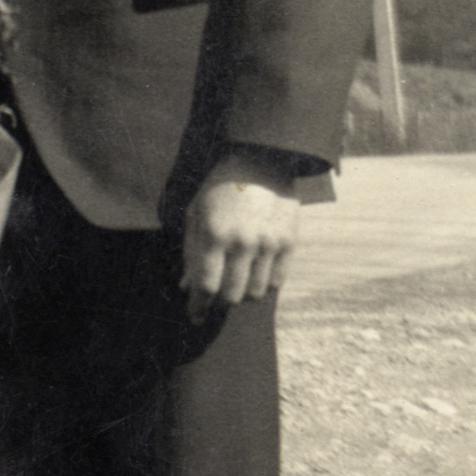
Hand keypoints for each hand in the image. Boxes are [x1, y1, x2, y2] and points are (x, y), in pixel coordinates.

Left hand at [181, 153, 301, 319]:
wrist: (262, 159)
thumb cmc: (220, 187)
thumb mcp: (196, 213)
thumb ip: (191, 252)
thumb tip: (186, 287)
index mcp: (215, 234)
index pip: (206, 286)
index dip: (198, 306)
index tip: (195, 316)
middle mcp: (243, 242)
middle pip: (231, 295)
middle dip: (220, 301)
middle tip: (217, 296)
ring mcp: (269, 243)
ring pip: (256, 293)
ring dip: (243, 294)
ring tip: (238, 283)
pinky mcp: (289, 242)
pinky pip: (277, 282)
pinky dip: (265, 285)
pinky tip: (257, 275)